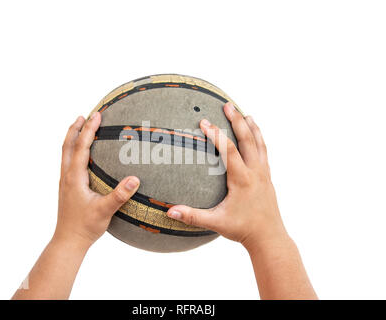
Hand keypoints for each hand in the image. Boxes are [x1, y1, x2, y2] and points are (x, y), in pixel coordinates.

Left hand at [54, 112, 139, 247]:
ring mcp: (65, 181)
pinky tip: (82, 154)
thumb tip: (134, 178)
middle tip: (85, 115)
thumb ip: (120, 194)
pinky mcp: (67, 187)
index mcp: (74, 177)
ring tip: (80, 127)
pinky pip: (68, 162)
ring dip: (72, 138)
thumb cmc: (85, 226)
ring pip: (65, 153)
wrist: (68, 240)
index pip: (81, 147)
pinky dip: (73, 150)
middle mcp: (67, 176)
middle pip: (67, 145)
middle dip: (75, 128)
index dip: (88, 130)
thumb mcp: (105, 210)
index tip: (96, 115)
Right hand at [167, 102, 287, 249]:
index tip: (203, 122)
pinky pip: (264, 151)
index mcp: (242, 179)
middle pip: (247, 139)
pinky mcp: (267, 177)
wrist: (270, 237)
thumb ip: (192, 216)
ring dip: (251, 126)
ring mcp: (263, 173)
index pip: (227, 150)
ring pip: (259, 143)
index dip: (215, 134)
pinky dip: (259, 139)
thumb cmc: (243, 229)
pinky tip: (255, 135)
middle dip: (236, 120)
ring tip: (244, 113)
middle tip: (227, 105)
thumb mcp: (216, 223)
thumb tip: (169, 212)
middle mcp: (255, 172)